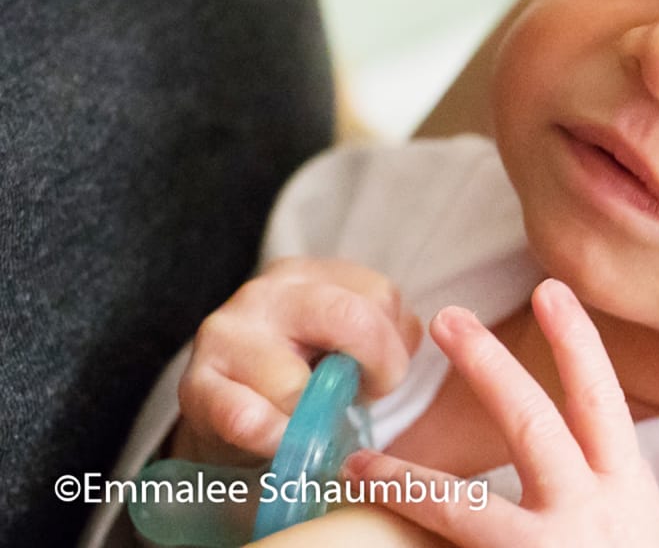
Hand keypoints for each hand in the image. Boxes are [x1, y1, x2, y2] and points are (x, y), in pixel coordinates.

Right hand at [175, 257, 422, 463]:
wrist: (229, 415)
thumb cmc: (302, 375)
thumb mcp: (347, 342)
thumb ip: (386, 332)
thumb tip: (408, 337)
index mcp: (311, 274)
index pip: (380, 294)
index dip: (394, 345)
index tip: (382, 374)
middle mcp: (267, 292)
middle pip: (349, 318)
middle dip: (376, 369)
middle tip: (365, 398)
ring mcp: (227, 334)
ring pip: (296, 381)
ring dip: (315, 416)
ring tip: (311, 420)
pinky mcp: (196, 385)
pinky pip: (246, 417)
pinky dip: (274, 437)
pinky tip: (280, 439)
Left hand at [341, 280, 658, 547]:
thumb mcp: (631, 520)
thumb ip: (595, 479)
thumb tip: (546, 433)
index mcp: (625, 489)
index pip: (601, 400)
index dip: (576, 341)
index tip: (550, 288)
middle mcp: (592, 517)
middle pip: (534, 426)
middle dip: (489, 368)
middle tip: (449, 319)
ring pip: (469, 510)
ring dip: (408, 483)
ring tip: (360, 465)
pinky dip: (414, 537)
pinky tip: (370, 538)